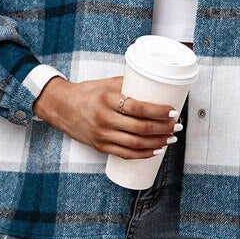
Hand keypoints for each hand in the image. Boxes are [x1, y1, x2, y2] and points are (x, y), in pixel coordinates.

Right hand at [33, 75, 181, 158]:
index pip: (138, 107)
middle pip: (140, 128)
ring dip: (157, 143)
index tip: (172, 111)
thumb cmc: (87, 92)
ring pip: (135, 144)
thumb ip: (129, 85)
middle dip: (163, 128)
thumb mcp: (107, 84)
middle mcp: (104, 118)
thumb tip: (155, 85)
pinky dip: (143, 154)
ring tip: (171, 138)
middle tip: (177, 126)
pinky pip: (125, 154)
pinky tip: (156, 150)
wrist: (62, 107)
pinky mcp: (100, 146)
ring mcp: (102, 135)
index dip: (158, 111)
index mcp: (107, 99)